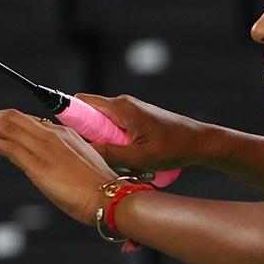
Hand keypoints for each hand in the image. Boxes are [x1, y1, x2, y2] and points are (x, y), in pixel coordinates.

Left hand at [0, 103, 114, 225]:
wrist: (109, 196)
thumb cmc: (101, 187)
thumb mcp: (83, 166)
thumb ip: (66, 161)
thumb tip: (55, 167)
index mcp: (66, 134)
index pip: (31, 122)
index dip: (9, 118)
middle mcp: (54, 135)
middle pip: (15, 118)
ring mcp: (44, 148)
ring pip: (9, 127)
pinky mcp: (37, 165)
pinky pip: (9, 147)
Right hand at [72, 93, 211, 171]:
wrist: (200, 143)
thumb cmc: (174, 147)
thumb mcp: (139, 156)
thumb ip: (109, 154)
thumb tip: (82, 153)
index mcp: (120, 107)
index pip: (81, 103)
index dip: (67, 117)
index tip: (63, 137)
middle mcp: (122, 105)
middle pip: (88, 116)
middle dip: (87, 137)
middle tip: (94, 156)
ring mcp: (129, 112)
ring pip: (102, 126)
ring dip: (104, 144)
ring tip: (117, 160)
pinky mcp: (135, 121)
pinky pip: (114, 131)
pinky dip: (116, 145)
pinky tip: (128, 159)